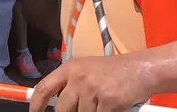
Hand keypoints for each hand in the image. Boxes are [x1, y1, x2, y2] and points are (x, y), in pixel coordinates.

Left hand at [30, 54, 154, 111]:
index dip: (36, 105)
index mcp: (70, 69)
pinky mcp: (108, 102)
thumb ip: (69, 84)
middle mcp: (78, 78)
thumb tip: (54, 103)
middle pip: (61, 110)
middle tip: (83, 109)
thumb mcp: (86, 70)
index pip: (44, 89)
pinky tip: (111, 107)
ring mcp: (93, 91)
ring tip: (101, 103)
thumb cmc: (113, 71)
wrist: (140, 69)